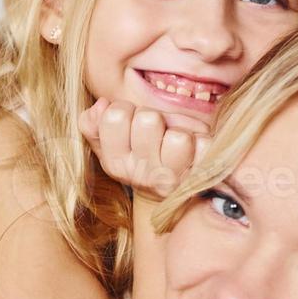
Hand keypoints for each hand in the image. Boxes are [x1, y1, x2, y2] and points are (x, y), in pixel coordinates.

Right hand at [79, 98, 210, 199]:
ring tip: (173, 142)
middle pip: (148, 119)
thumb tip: (101, 105)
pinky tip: (194, 150)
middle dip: (153, 118)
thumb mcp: (108, 144)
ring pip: (178, 138)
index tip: (130, 123)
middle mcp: (141, 174)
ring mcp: (171, 179)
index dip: (126, 110)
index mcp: (115, 163)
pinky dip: (202, 142)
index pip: (116, 115)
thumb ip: (92, 124)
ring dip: (178, 131)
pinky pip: (205, 146)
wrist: (168, 194)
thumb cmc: (137, 156)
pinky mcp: (199, 177)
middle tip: (155, 131)